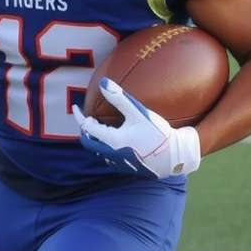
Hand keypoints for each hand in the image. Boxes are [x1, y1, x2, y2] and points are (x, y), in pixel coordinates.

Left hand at [72, 78, 200, 178]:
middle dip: (84, 129)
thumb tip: (103, 82)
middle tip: (86, 118)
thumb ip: (119, 98)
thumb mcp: (139, 113)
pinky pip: (107, 156)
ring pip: (97, 151)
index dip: (79, 116)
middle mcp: (111, 154)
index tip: (76, 107)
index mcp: (112, 140)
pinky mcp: (125, 167)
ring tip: (98, 126)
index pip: (87, 128)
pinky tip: (113, 138)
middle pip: (88, 142)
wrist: (174, 157)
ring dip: (94, 138)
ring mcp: (118, 163)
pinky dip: (104, 145)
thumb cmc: (158, 134)